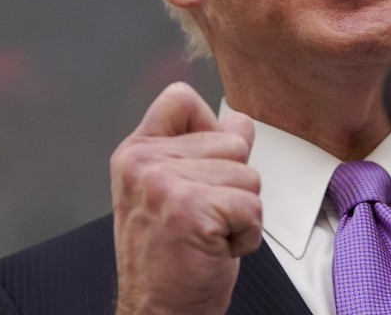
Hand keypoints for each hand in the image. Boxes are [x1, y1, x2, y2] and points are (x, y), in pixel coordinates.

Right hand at [111, 82, 260, 314]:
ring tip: (208, 235)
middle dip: (233, 184)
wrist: (158, 314)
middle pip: (233, 140)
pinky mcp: (191, 209)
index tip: (200, 170)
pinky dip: (247, 235)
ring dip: (241, 212)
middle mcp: (144, 162)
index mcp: (137, 151)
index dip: (207, 127)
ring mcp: (165, 184)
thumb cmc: (171, 258)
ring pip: (248, 175)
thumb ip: (204, 150)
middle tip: (203, 218)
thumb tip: (239, 122)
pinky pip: (253, 206)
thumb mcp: (177, 191)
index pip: (180, 97)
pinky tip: (217, 249)